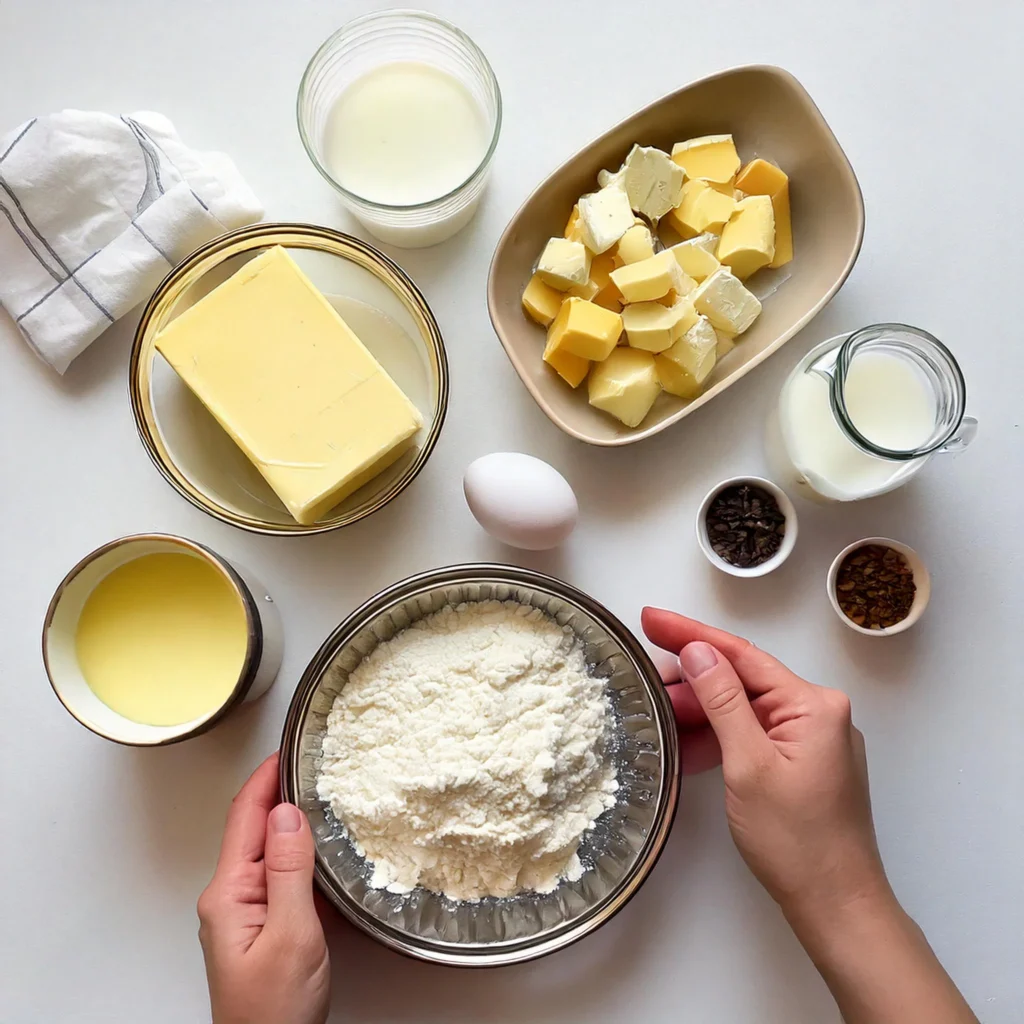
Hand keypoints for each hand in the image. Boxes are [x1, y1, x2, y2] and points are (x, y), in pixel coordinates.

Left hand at [198, 752, 329, 1023]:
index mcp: (229, 893)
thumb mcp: (292, 935)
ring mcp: (243, 913)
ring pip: (268, 851)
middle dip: (279, 791)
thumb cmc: (274, 1013)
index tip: (287, 748)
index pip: (245, 817)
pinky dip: (299, 852)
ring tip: (319, 793)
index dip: (266, 777)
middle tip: (311, 762)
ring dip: (291, 820)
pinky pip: (278, 875)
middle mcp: (230, 898)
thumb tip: (288, 813)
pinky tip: (321, 847)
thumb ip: (289, 871)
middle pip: (254, 829)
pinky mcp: (261, 927)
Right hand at [642, 609, 977, 1023]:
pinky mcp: (805, 763)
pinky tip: (687, 741)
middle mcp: (819, 713)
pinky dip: (721, 738)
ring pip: (745, 709)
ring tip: (658, 710)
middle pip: (743, 679)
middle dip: (692, 679)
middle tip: (645, 675)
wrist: (837, 905)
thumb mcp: (748, 765)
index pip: (741, 655)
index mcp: (813, 705)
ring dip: (703, 711)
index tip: (651, 617)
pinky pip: (754, 735)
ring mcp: (813, 739)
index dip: (690, 634)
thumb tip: (698, 651)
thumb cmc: (796, 841)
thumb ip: (723, 700)